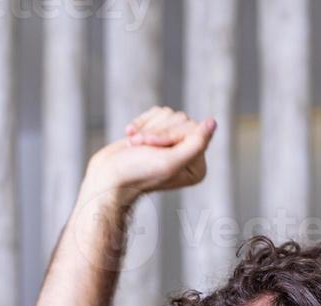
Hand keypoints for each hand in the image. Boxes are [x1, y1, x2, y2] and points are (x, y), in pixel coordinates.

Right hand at [82, 107, 215, 202]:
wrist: (107, 177)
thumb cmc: (136, 172)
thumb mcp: (170, 160)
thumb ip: (196, 143)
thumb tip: (213, 122)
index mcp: (197, 166)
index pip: (193, 129)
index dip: (169, 134)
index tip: (152, 149)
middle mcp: (188, 155)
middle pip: (181, 119)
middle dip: (156, 131)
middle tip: (140, 149)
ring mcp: (172, 145)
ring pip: (168, 114)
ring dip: (147, 128)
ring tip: (134, 146)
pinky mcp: (157, 135)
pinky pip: (157, 112)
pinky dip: (141, 123)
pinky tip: (130, 139)